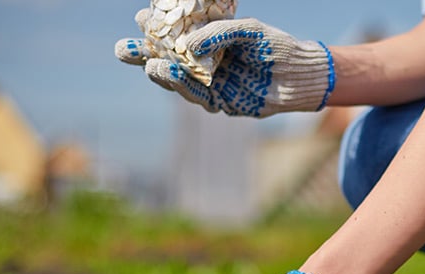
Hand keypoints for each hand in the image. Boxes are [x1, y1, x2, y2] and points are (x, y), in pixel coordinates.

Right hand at [115, 17, 335, 117]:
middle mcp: (202, 64)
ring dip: (162, 74)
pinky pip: (197, 96)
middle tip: (124, 50)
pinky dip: (185, 86)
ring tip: (152, 64)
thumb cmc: (275, 46)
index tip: (142, 19)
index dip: (154, 29)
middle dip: (142, 56)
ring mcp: (209, 84)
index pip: (172, 35)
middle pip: (164, 60)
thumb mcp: (248, 30)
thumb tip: (187, 44)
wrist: (300, 75)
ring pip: (177, 81)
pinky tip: (174, 75)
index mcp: (205, 41)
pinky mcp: (220, 103)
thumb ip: (219, 33)